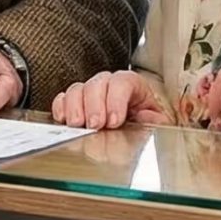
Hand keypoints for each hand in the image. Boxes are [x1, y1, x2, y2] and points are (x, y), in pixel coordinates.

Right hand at [51, 70, 170, 129]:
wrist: (138, 137)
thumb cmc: (148, 127)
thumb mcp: (159, 125)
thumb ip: (155, 121)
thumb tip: (143, 119)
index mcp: (133, 86)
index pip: (122, 81)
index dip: (116, 99)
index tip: (114, 121)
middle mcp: (110, 86)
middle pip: (97, 83)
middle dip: (94, 105)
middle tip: (95, 125)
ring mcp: (91, 95)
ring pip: (78, 89)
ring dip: (75, 107)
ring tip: (78, 125)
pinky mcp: (75, 105)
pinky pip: (63, 99)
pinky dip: (61, 108)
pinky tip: (65, 121)